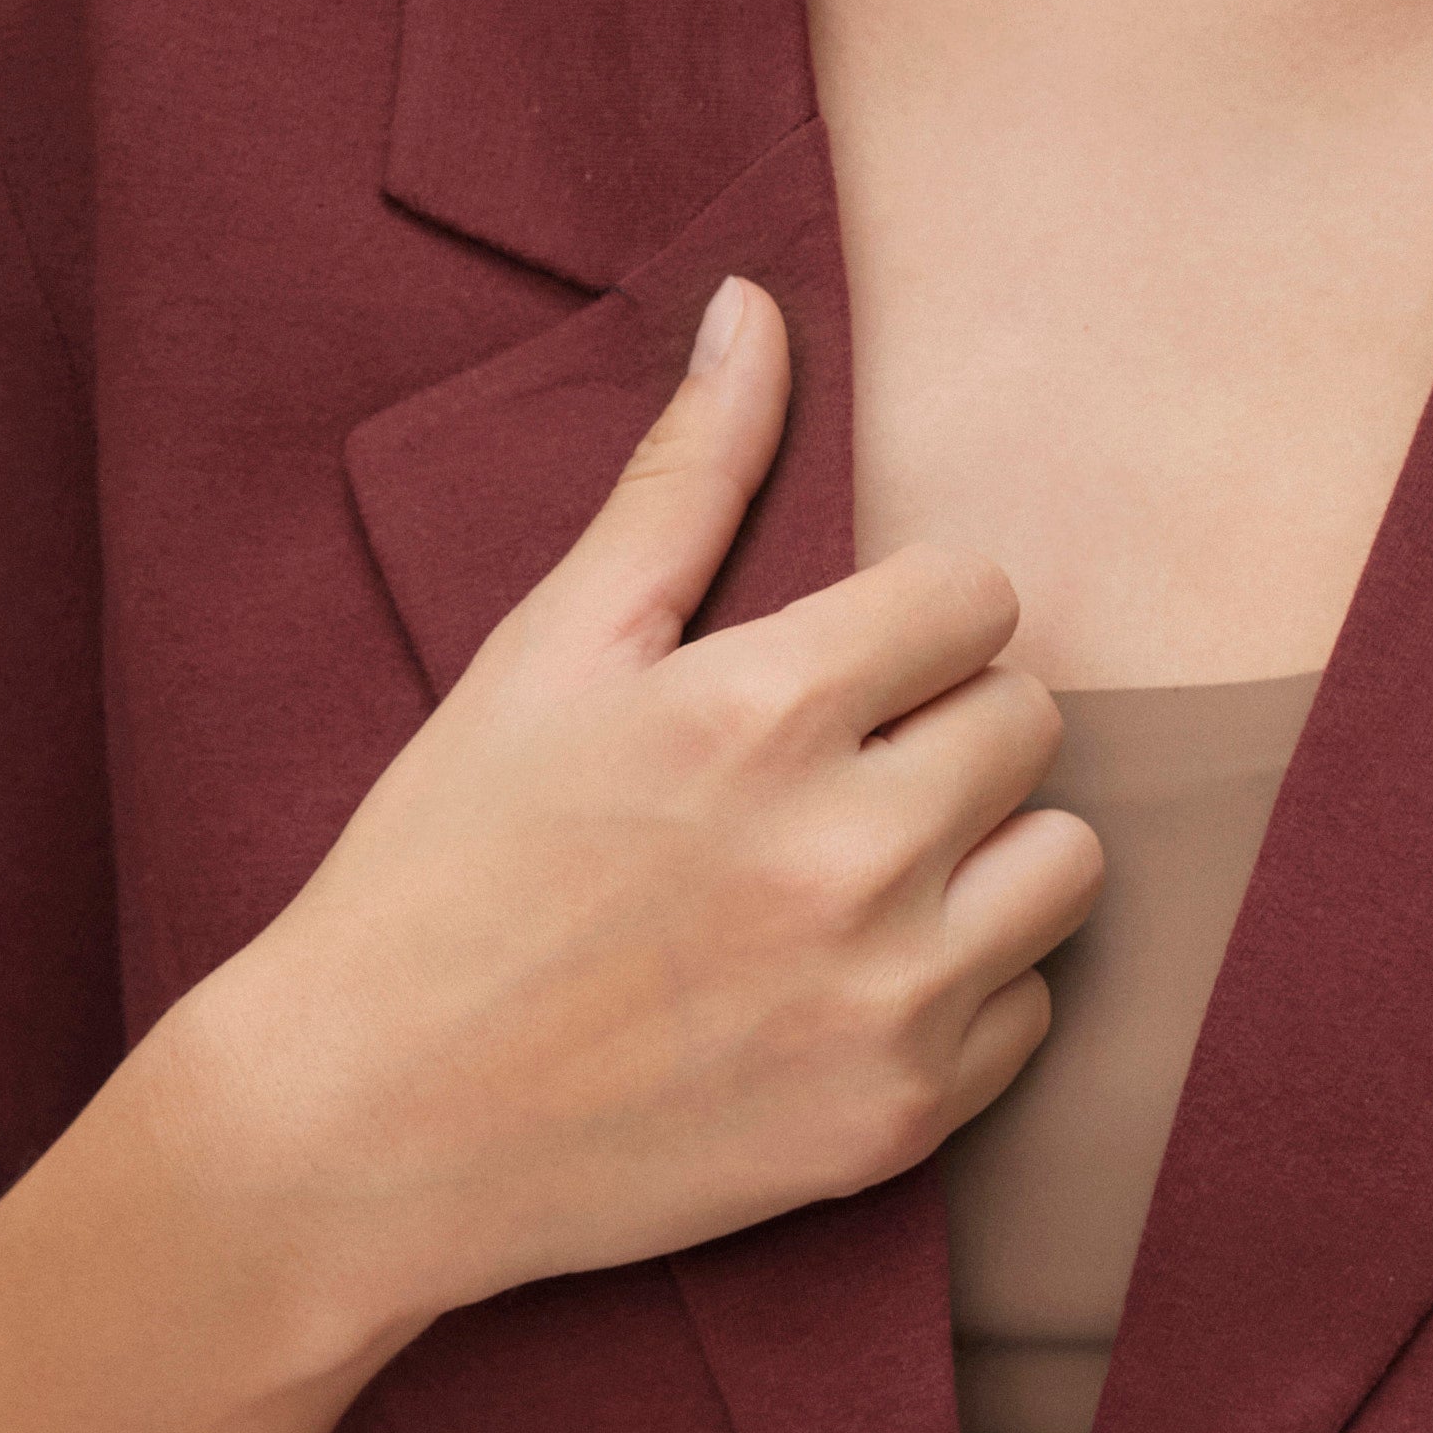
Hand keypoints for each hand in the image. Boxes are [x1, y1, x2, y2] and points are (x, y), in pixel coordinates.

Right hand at [171, 272, 1102, 1362]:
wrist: (367, 1126)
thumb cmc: (441, 870)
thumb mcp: (545, 654)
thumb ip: (681, 483)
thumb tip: (756, 306)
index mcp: (760, 708)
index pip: (976, 597)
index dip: (909, 623)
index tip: (835, 673)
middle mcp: (847, 850)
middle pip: (1030, 721)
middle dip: (942, 732)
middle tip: (824, 781)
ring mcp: (883, 996)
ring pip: (1065, 864)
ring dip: (986, 859)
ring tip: (858, 878)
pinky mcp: (898, 1121)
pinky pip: (1030, 1013)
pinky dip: (962, 996)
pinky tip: (840, 990)